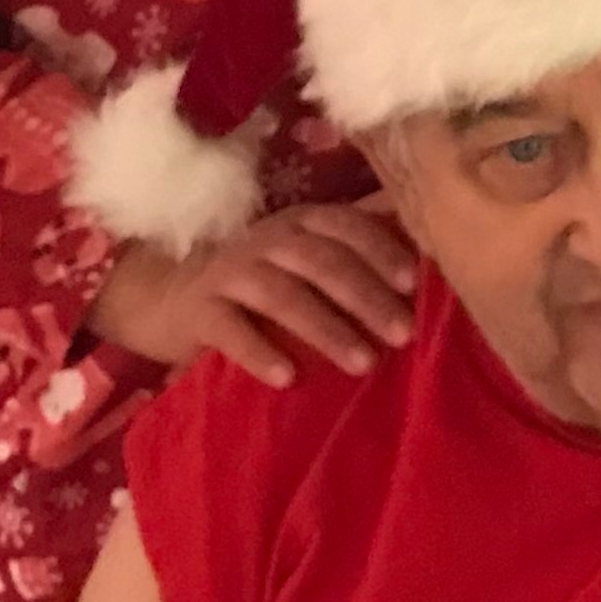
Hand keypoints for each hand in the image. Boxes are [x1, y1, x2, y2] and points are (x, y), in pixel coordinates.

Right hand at [86, 201, 420, 386]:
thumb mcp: (307, 262)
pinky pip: (230, 329)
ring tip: (363, 363)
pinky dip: (260, 352)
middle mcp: (267, 238)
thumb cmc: (264, 283)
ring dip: (326, 329)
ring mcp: (229, 272)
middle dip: (366, 297)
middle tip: (403, 335)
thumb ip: (354, 258)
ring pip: (282, 295)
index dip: (382, 250)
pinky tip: (289, 379)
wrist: (170, 297)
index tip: (415, 285)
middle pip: (321, 261)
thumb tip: (430, 269)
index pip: (347, 226)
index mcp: (302, 222)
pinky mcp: (197, 309)